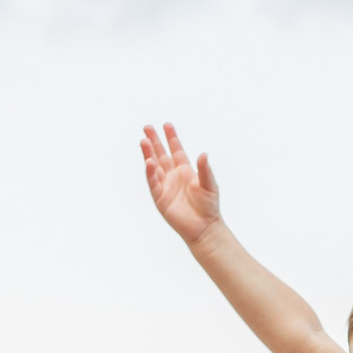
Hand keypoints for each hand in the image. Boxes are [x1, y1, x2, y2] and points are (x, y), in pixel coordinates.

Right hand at [141, 122, 223, 245]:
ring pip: (154, 166)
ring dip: (149, 154)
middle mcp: (173, 176)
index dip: (172, 138)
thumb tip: (203, 154)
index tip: (167, 125)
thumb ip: (204, 170)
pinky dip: (150, 172)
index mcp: (185, 170)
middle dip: (154, 141)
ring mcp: (165, 186)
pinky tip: (148, 161)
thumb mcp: (209, 184)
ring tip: (143, 141)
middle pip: (161, 155)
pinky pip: (153, 182)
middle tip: (147, 127)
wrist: (204, 227)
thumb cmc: (208, 206)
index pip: (176, 150)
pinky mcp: (160, 198)